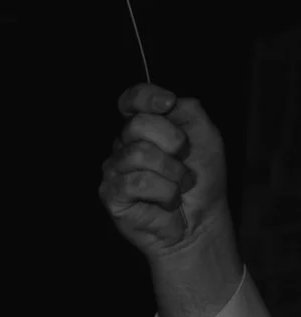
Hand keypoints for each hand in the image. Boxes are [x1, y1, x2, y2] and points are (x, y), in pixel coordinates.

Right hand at [101, 84, 230, 262]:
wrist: (202, 219)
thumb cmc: (202, 181)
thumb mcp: (206, 135)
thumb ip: (187, 110)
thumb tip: (166, 101)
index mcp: (146, 128)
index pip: (131, 99)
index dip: (145, 97)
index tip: (167, 104)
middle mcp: (125, 146)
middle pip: (136, 124)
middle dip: (171, 142)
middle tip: (183, 160)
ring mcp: (115, 170)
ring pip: (139, 155)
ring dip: (171, 173)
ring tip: (177, 186)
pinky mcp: (111, 195)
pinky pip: (136, 182)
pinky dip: (163, 193)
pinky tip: (165, 202)